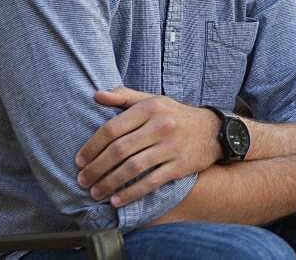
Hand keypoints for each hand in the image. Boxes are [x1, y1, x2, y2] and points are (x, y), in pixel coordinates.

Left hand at [75, 87, 220, 206]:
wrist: (215, 131)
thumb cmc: (176, 115)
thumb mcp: (153, 100)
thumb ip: (125, 96)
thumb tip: (96, 95)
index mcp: (150, 108)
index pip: (112, 128)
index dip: (92, 147)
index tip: (79, 160)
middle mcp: (160, 125)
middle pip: (119, 150)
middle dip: (96, 168)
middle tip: (83, 181)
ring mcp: (171, 146)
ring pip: (132, 168)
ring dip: (109, 183)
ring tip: (96, 192)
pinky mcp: (180, 165)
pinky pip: (151, 182)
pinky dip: (131, 193)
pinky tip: (117, 200)